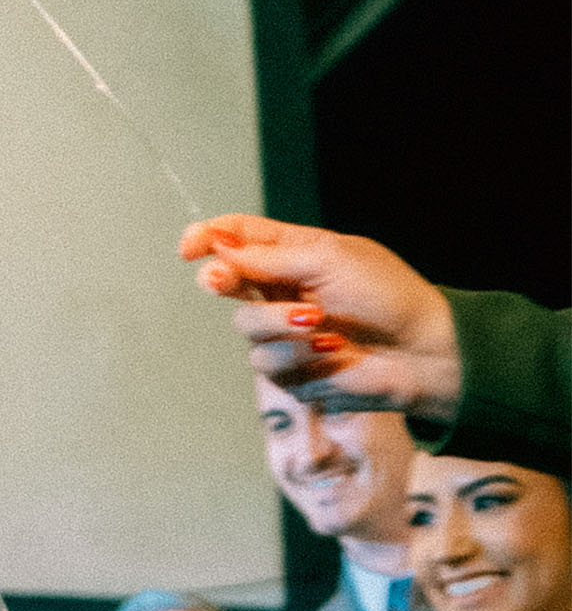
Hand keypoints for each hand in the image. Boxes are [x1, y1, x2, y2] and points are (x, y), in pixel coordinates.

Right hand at [180, 214, 459, 417]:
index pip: (238, 239)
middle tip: (221, 279)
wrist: (421, 350)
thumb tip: (218, 250)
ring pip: (246, 327)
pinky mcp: (291, 372)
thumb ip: (269, 258)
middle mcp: (283, 292)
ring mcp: (285, 333)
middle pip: (226, 281)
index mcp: (294, 255)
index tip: (189, 246)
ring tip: (319, 323)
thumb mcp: (328, 259)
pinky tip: (332, 351)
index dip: (208, 238)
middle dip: (223, 280)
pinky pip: (268, 363)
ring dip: (279, 324)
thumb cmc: (387, 295)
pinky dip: (299, 355)